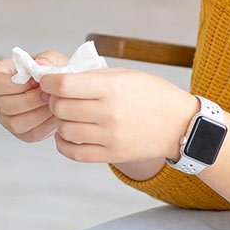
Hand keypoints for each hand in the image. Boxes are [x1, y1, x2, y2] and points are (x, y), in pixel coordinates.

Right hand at [0, 52, 68, 144]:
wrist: (62, 89)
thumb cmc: (51, 72)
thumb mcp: (52, 59)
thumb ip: (48, 58)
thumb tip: (41, 64)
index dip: (16, 84)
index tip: (36, 81)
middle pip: (5, 105)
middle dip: (30, 101)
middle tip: (49, 94)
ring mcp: (6, 118)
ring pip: (16, 123)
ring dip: (38, 114)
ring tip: (54, 104)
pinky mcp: (21, 133)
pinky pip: (30, 134)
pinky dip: (45, 126)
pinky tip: (55, 115)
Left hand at [48, 69, 196, 169]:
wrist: (181, 124)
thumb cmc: (152, 94)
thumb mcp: (125, 75)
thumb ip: (92, 76)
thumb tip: (59, 78)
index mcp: (112, 87)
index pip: (63, 85)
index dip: (48, 82)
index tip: (48, 81)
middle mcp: (109, 112)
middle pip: (60, 107)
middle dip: (54, 101)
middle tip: (59, 98)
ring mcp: (110, 136)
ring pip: (64, 130)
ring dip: (59, 121)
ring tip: (68, 116)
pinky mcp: (112, 154)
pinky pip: (74, 153)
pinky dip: (63, 144)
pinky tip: (67, 136)